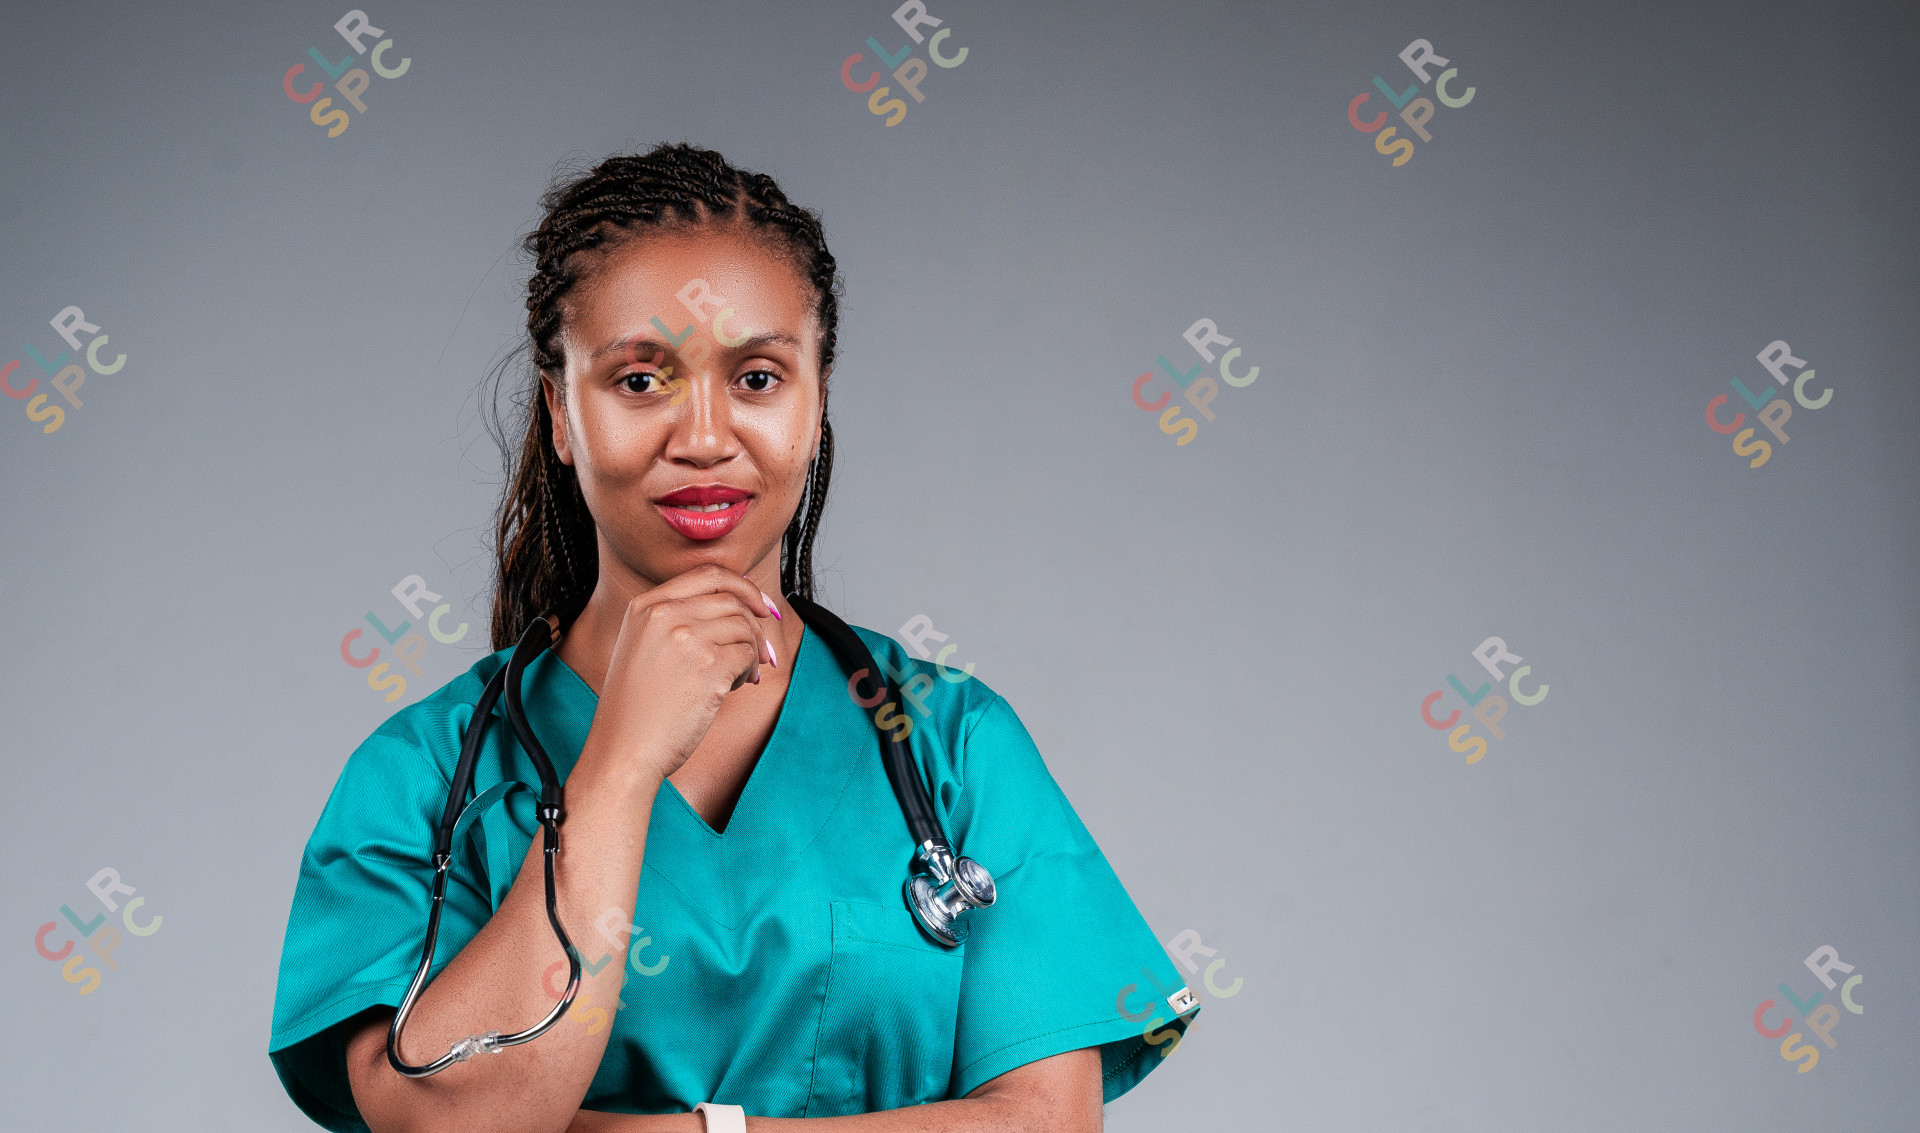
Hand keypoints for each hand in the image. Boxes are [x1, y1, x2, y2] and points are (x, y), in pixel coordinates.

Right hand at [586, 563, 778, 784]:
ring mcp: (687, 637)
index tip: (760, 605)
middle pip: (731, 600)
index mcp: (645, 606)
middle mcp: (664, 615)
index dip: (742, 587)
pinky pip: (749, 654)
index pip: (707, 574)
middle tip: (764, 651)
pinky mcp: (709, 665)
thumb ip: (675, 622)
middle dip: (755, 624)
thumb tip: (739, 609)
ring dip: (754, 651)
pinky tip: (738, 687)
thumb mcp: (641, 649)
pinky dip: (751, 670)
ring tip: (743, 676)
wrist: (623, 752)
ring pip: (744, 626)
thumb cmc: (635, 710)